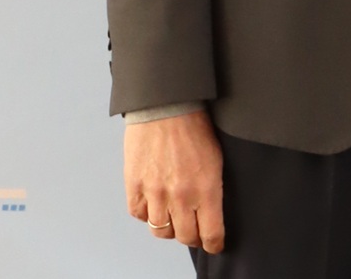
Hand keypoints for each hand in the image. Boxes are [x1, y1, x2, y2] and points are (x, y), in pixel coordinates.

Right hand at [124, 109, 224, 253]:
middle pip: (185, 236)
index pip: (211, 232)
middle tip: (196, 232)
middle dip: (193, 237)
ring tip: (175, 220)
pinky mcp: (135, 187)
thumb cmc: (196, 127)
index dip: (214, 243)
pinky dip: (147, 215)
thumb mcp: (216, 159)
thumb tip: (211, 210)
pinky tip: (155, 205)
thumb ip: (212, 188)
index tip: (215, 244)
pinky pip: (139, 215)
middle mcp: (181, 196)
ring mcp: (155, 193)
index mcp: (207, 188)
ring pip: (161, 231)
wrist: (167, 107)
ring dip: (170, 228)